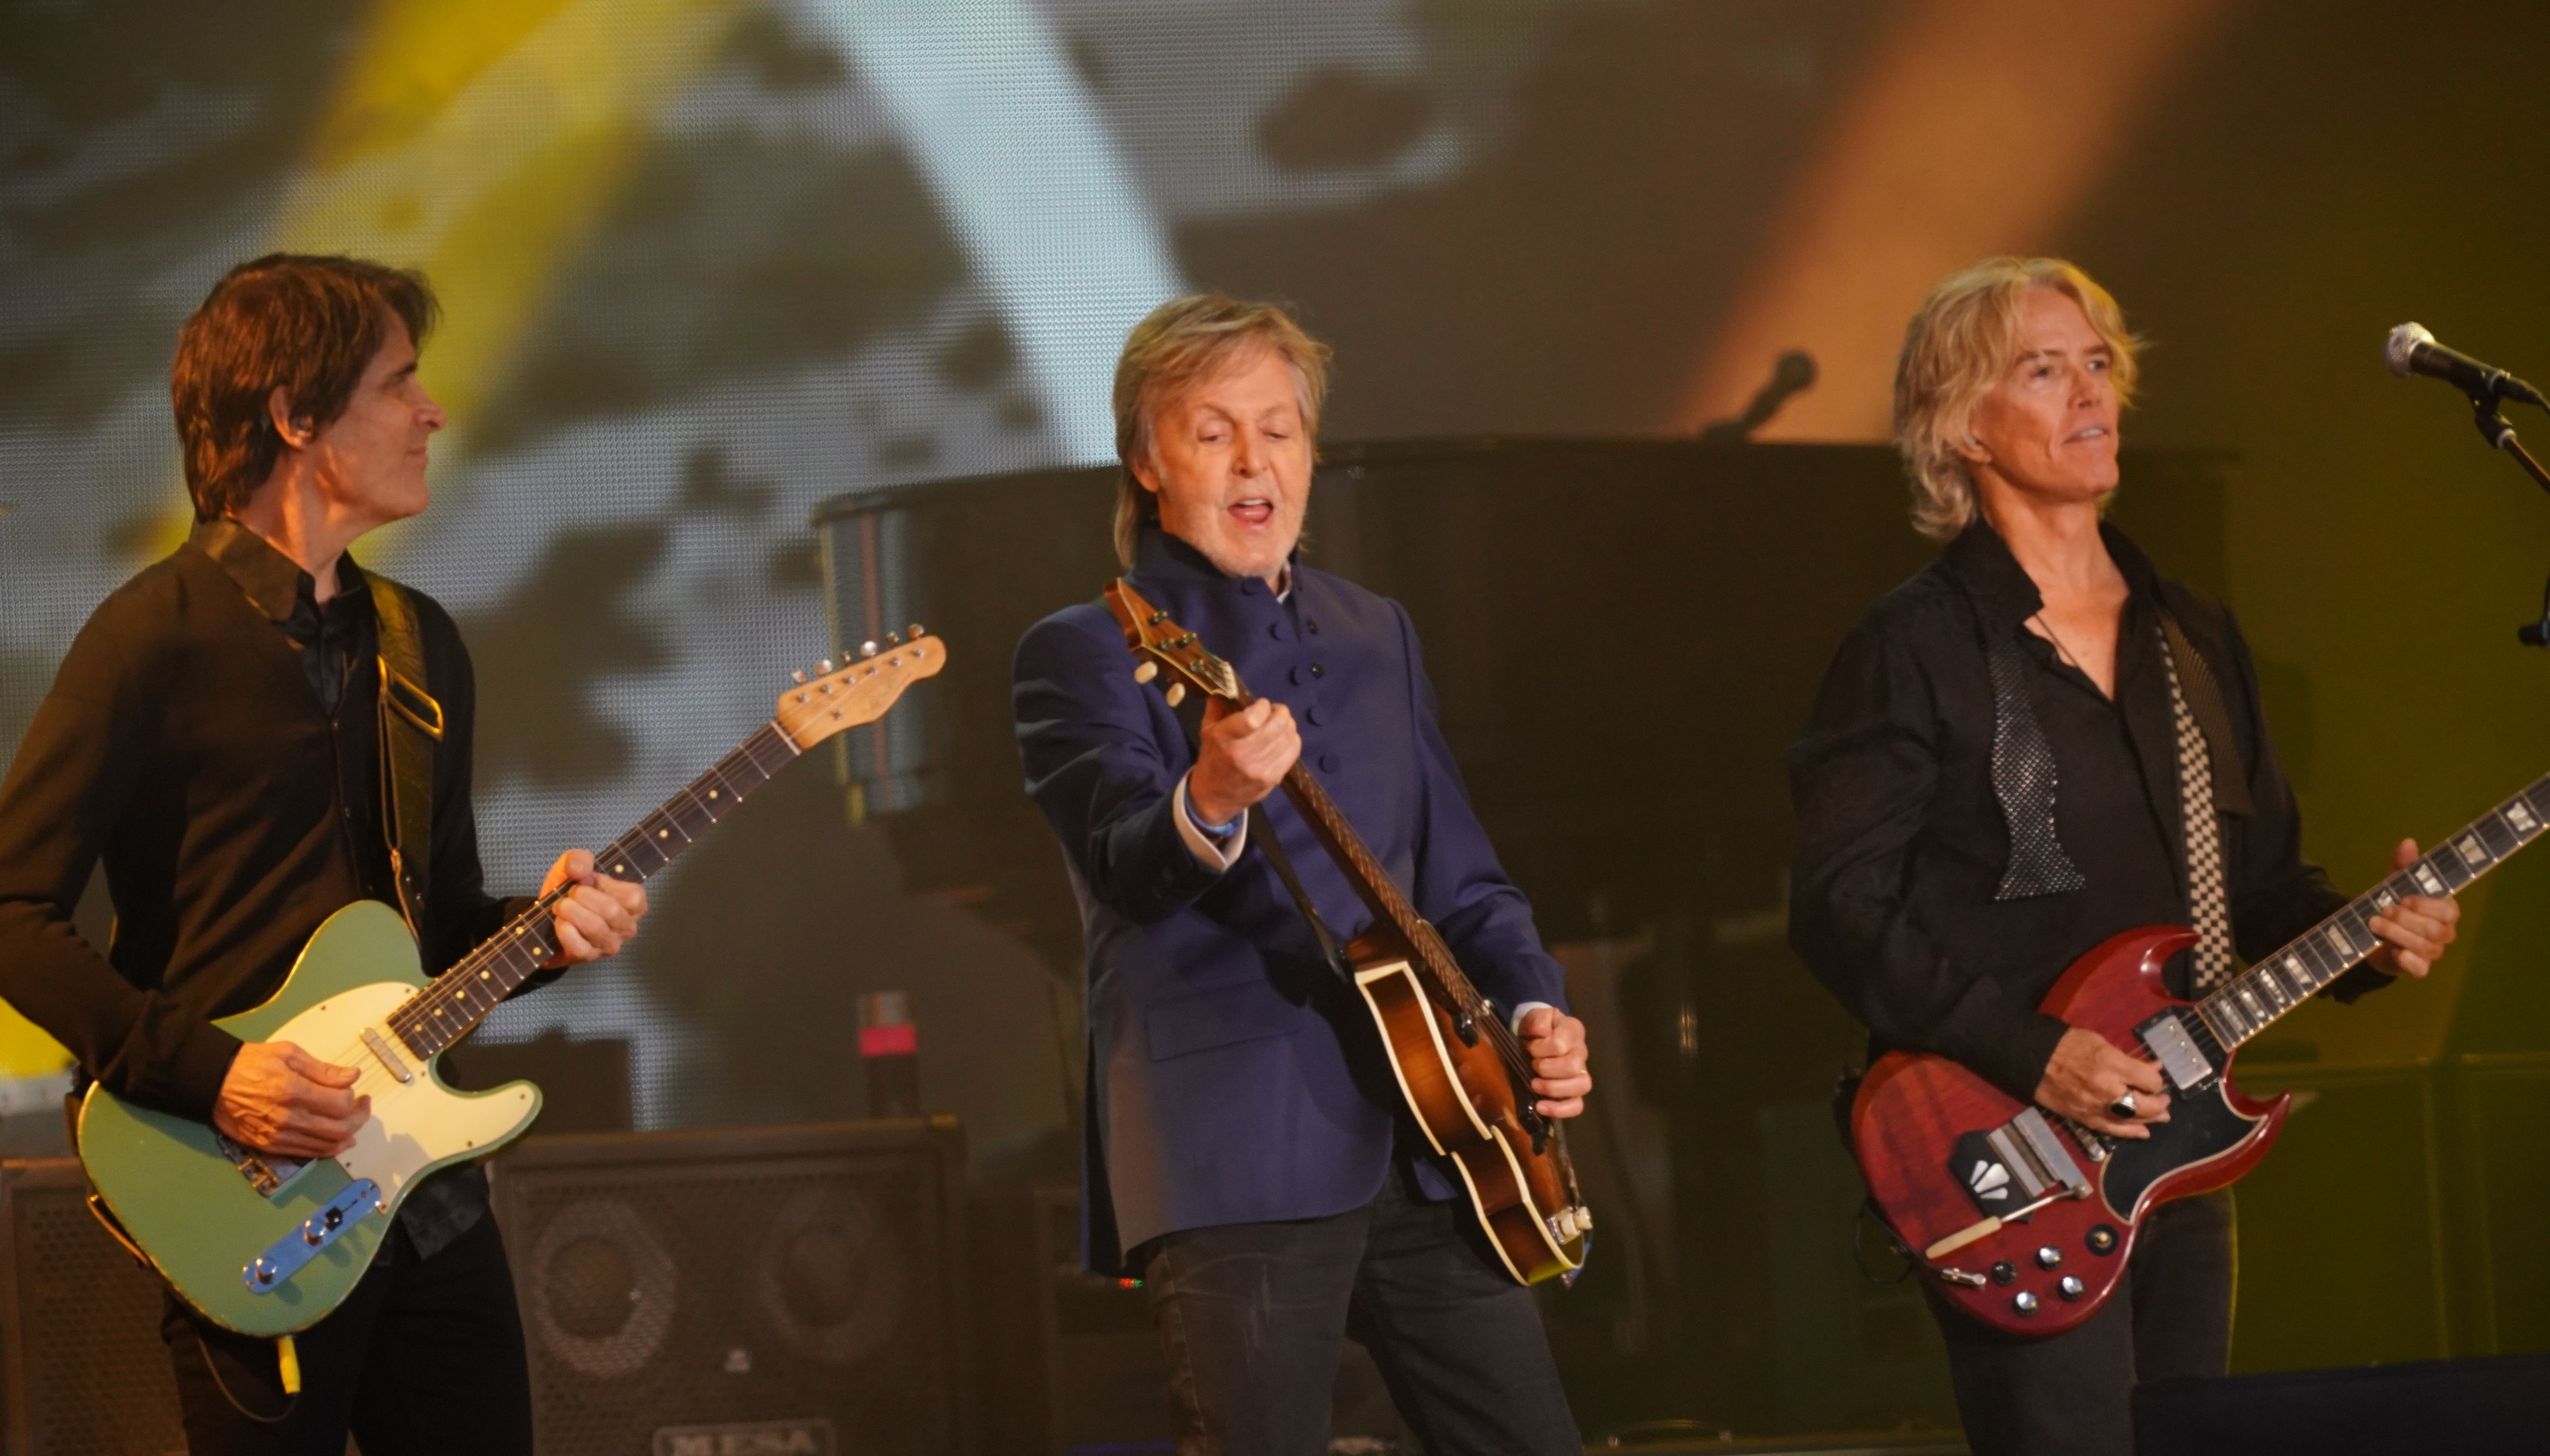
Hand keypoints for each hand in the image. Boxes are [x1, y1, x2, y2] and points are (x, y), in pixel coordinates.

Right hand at [213, 1042, 367, 1158]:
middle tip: (361, 1106)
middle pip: (339, 1130)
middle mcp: (287, 1118)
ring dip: (347, 1136)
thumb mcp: (288, 1053)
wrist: (213, 1083)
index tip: (355, 1090)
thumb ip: (323, 1069)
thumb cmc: (251, 1063)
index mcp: (293, 1091)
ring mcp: (278, 1136)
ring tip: (351, 1121)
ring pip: (326, 1146)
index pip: (340, 1105)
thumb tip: (353, 1076)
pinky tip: (336, 1137)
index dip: (354, 1098)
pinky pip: (308, 1154)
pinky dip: (327, 1148)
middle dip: (358, 1118)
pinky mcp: (269, 1147)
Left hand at [539, 849, 648, 966]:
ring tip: (559, 907)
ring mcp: (610, 945)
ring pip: (595, 928)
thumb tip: (579, 870)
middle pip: (611, 910)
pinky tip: (559, 923)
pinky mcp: (589, 957)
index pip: (631, 896)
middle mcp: (628, 927)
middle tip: (568, 894)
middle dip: (582, 897)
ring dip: (570, 912)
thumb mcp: (574, 868)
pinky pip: (579, 946)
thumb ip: (579, 860)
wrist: (548, 920)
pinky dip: (564, 931)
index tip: (586, 881)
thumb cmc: (571, 893)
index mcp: (635, 904)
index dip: (603, 884)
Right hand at [1189, 697, 1299, 826]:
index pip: (1253, 718)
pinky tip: (1285, 737)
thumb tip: (1227, 687)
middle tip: (1275, 711)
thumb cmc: (1212, 759)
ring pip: (1288, 737)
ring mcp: (1260, 769)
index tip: (1261, 705)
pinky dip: (1293, 740)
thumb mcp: (1207, 731)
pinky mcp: (1273, 778)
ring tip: (1280, 723)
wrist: (1214, 797)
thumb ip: (1217, 707)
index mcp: (1224, 739)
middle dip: (1280, 712)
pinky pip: (1293, 752)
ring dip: (1288, 725)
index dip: (1263, 706)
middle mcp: (1242, 755)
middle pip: (1276, 726)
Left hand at [1517, 1006, 1591, 1118]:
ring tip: (1534, 1085)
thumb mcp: (1535, 1016)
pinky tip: (1540, 1107)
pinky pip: (1577, 1105)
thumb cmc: (1538, 1027)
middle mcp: (1581, 1052)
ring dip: (1553, 1088)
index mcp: (1573, 1031)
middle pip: (1573, 1066)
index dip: (1541, 1048)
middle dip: (1546, 1068)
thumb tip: (1542, 1032)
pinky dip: (1559, 1110)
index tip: (1530, 1047)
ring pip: (1581, 1086)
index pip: (1560, 1044)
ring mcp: (1581, 1073)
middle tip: (1532, 1065)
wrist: (1538, 1037)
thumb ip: (1538, 1020)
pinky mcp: (1574, 1092)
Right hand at [2033, 1026, 2168, 1139]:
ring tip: (2161, 1115)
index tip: (2153, 1075)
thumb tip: (2155, 1068)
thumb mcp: (2102, 1043)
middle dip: (2159, 1102)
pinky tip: (2143, 1132)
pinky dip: (2130, 1132)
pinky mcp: (2084, 1117)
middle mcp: (2106, 1088)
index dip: (2156, 1079)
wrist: (2034, 1059)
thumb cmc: (2069, 1045)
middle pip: (2145, 1105)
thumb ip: (2128, 1059)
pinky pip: (2112, 1130)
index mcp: (2111, 1064)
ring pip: (2132, 1120)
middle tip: (2163, 1099)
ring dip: (2150, 1118)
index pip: (2149, 1080)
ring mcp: (2095, 1106)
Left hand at [2368, 838, 2457, 978]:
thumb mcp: (2395, 884)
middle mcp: (2445, 932)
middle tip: (2382, 911)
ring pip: (2426, 947)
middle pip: (2434, 929)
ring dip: (2397, 934)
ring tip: (2375, 924)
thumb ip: (2403, 865)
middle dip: (2404, 919)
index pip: (2448, 910)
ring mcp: (2434, 952)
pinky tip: (2393, 951)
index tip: (2402, 898)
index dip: (2424, 905)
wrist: (2373, 934)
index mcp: (2445, 910)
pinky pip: (2421, 969)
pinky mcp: (2419, 968)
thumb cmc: (2393, 905)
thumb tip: (2408, 842)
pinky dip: (2406, 960)